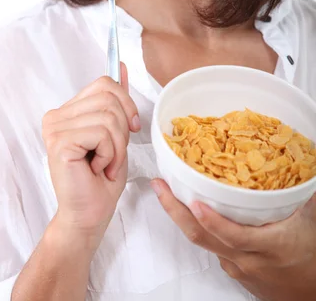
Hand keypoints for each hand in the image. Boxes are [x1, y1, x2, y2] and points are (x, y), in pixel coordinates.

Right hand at [42, 64, 139, 249]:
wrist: (90, 215)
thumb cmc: (101, 179)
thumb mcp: (116, 133)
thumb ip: (116, 100)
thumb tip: (121, 67)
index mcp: (67, 111)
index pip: (104, 84)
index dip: (126, 103)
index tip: (131, 126)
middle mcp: (56, 116)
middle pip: (109, 96)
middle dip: (123, 128)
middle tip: (114, 153)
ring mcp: (54, 128)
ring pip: (108, 115)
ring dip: (117, 145)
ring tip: (105, 163)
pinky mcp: (59, 142)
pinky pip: (101, 133)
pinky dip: (110, 154)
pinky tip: (97, 168)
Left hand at [151, 180, 315, 300]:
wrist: (309, 295)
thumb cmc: (311, 260)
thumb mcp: (311, 226)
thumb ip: (305, 198)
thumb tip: (306, 171)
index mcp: (265, 246)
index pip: (233, 236)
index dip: (213, 221)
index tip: (195, 203)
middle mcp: (245, 258)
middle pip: (203, 237)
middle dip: (175, 211)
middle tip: (159, 186)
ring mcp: (236, 266)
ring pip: (203, 241)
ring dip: (182, 217)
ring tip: (168, 190)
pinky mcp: (233, 269)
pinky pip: (211, 246)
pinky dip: (200, 227)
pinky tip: (194, 210)